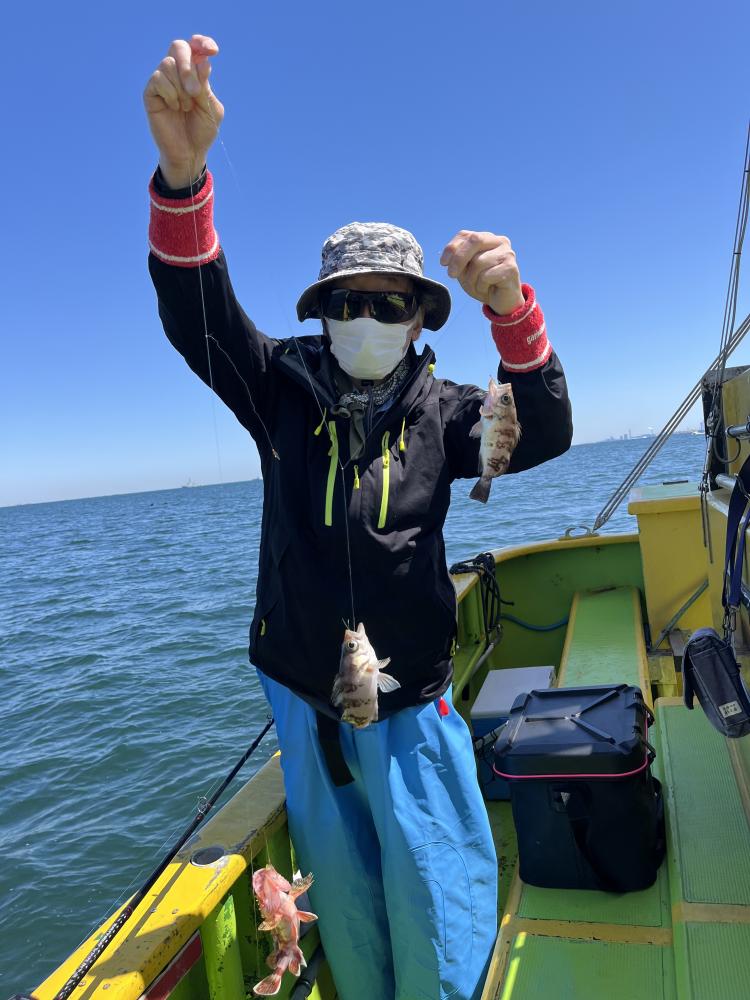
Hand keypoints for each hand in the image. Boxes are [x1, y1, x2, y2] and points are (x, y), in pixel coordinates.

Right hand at [143, 35, 223, 188]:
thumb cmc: (201, 131)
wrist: (189, 153)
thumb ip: (206, 86)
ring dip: (181, 87)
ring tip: (185, 107)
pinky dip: (170, 93)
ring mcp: (162, 82)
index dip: (202, 42)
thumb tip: (203, 61)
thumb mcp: (211, 109)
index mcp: (195, 73)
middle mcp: (177, 73)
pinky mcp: (151, 93)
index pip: (195, 46)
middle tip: (195, 91)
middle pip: (178, 47)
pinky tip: (174, 107)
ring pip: (167, 64)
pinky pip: (158, 79)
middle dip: (188, 66)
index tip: (213, 51)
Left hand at [440, 231, 524, 315]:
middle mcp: (499, 241)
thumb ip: (458, 261)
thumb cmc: (483, 284)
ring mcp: (507, 253)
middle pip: (474, 241)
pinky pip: (486, 276)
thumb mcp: (465, 271)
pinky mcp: (511, 268)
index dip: (452, 248)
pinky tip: (488, 289)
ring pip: (478, 262)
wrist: (502, 301)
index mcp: (487, 238)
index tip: (443, 263)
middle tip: (451, 274)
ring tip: (477, 286)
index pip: (465, 235)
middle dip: (459, 258)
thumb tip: (448, 258)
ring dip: (471, 279)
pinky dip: (481, 286)